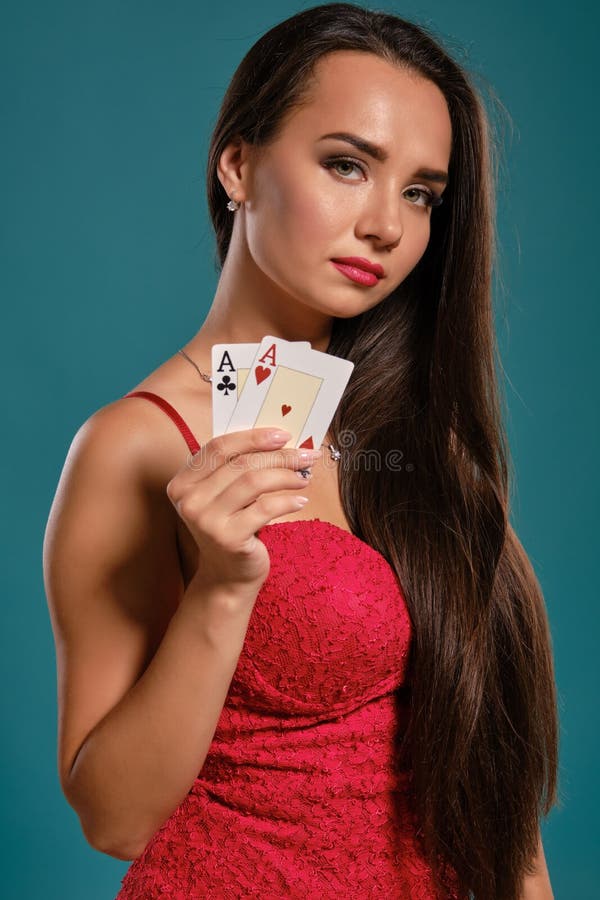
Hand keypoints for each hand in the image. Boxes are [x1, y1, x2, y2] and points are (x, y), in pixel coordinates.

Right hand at [166, 427, 321, 599]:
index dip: (252, 437)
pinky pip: (264, 509)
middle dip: (279, 455)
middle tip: (306, 456)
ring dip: (286, 476)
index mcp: (183, 482)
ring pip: (253, 482)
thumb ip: (237, 469)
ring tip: (304, 478)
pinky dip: (287, 501)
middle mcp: (189, 500)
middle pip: (240, 463)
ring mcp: (206, 520)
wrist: (227, 576)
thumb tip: (279, 441)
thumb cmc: (232, 527)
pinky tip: (300, 501)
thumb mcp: (226, 496)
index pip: (218, 447)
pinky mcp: (227, 538)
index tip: (283, 434)